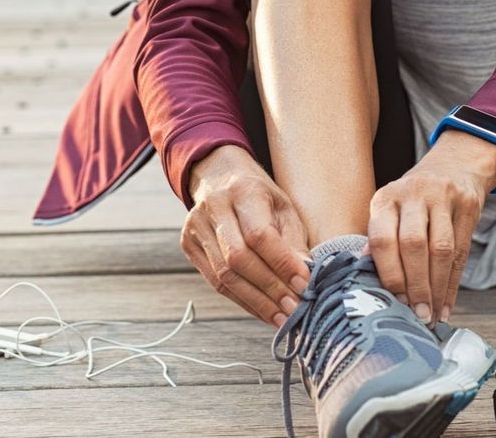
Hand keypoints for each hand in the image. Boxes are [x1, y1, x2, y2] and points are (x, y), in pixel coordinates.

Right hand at [180, 145, 313, 328]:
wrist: (219, 176)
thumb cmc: (260, 195)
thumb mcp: (284, 207)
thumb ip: (294, 241)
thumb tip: (306, 278)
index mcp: (242, 190)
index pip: (259, 234)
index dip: (282, 264)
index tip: (304, 285)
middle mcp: (214, 207)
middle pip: (238, 259)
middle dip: (270, 289)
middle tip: (295, 310)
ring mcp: (196, 226)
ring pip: (224, 275)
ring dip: (256, 302)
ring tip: (282, 318)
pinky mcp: (189, 244)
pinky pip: (215, 281)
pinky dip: (242, 300)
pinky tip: (263, 311)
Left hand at [366, 131, 495, 324]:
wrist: (454, 166)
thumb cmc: (414, 200)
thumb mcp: (391, 210)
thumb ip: (379, 240)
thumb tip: (362, 274)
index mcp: (386, 199)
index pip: (383, 239)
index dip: (389, 274)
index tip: (394, 302)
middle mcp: (412, 194)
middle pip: (414, 245)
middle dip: (416, 286)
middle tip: (417, 315)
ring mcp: (443, 197)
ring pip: (441, 250)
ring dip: (436, 288)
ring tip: (431, 315)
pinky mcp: (468, 205)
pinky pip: (462, 251)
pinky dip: (453, 284)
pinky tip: (447, 305)